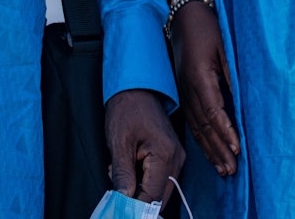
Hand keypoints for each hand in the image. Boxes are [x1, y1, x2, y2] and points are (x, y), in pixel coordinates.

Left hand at [105, 88, 184, 204]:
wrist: (136, 87)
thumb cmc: (126, 110)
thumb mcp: (119, 143)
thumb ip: (123, 175)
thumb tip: (123, 202)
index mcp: (165, 155)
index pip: (152, 196)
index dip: (135, 208)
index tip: (118, 210)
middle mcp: (177, 159)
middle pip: (159, 196)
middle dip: (137, 199)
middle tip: (117, 192)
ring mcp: (176, 157)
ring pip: (160, 189)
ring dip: (139, 190)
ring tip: (120, 172)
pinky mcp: (171, 156)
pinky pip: (160, 178)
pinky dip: (144, 180)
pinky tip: (128, 167)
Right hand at [170, 1, 239, 176]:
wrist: (183, 15)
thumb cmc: (207, 27)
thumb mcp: (225, 45)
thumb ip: (231, 72)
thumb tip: (242, 99)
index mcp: (199, 76)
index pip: (214, 111)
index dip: (226, 132)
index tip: (238, 149)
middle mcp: (188, 87)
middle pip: (204, 125)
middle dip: (218, 149)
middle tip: (232, 171)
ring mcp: (183, 90)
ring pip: (196, 126)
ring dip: (209, 149)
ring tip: (222, 169)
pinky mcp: (183, 90)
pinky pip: (191, 119)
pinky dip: (201, 138)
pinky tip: (208, 150)